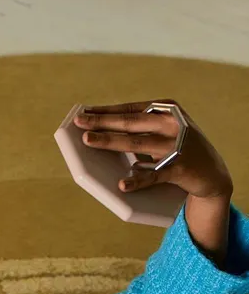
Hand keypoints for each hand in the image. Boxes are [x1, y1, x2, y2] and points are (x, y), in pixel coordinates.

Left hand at [73, 100, 233, 199]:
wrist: (213, 173)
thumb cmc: (180, 150)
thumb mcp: (165, 133)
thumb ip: (140, 131)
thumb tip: (102, 133)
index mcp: (167, 111)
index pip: (130, 110)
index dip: (106, 111)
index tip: (84, 111)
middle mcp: (172, 125)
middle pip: (130, 123)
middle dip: (102, 122)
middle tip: (79, 123)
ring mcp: (176, 146)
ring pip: (137, 144)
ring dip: (111, 142)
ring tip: (89, 141)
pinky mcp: (181, 169)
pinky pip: (154, 175)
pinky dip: (138, 181)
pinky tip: (122, 184)